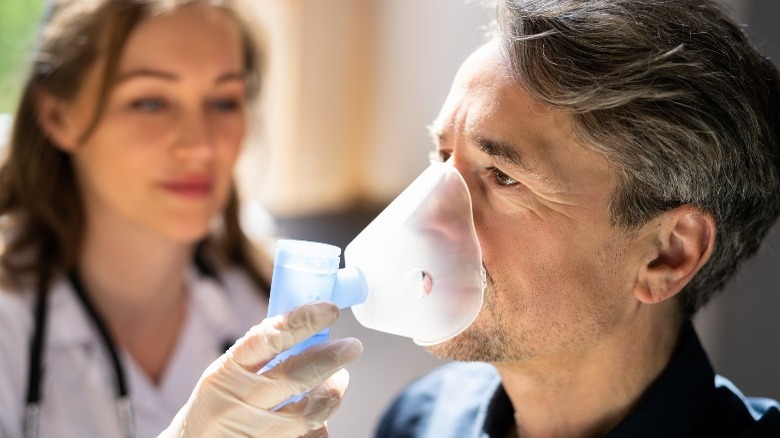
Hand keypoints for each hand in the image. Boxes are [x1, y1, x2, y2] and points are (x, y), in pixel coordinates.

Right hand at [160, 301, 362, 436]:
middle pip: (294, 377)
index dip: (302, 322)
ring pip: (308, 414)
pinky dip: (320, 424)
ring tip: (338, 381)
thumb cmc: (217, 405)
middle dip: (331, 358)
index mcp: (225, 372)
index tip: (329, 310)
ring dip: (331, 393)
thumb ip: (261, 356)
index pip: (266, 339)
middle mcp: (237, 403)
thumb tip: (310, 327)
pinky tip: (320, 415)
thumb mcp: (226, 374)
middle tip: (352, 346)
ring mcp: (252, 433)